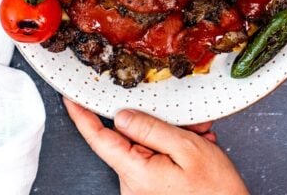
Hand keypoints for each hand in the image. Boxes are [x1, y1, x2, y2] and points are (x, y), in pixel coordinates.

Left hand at [63, 98, 248, 194]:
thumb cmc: (215, 192)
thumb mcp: (187, 150)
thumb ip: (151, 129)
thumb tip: (122, 116)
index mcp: (136, 172)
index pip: (99, 139)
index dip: (82, 117)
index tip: (71, 100)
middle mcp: (133, 182)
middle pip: (130, 137)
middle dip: (156, 122)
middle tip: (186, 122)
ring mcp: (141, 186)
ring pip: (146, 144)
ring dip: (171, 134)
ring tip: (199, 139)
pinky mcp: (151, 187)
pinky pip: (155, 156)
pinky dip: (174, 147)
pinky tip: (195, 148)